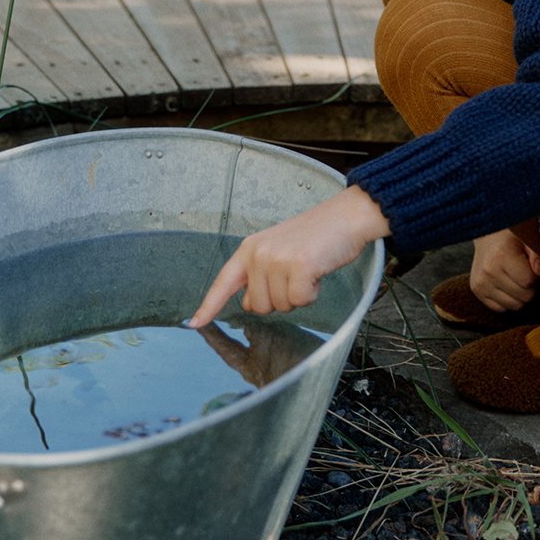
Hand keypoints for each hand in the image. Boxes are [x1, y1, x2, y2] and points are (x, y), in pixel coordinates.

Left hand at [187, 185, 388, 327]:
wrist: (346, 216)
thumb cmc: (316, 236)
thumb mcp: (278, 251)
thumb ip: (259, 276)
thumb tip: (249, 303)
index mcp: (250, 248)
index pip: (223, 282)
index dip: (209, 305)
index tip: (193, 323)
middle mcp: (258, 253)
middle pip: (259, 306)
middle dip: (281, 298)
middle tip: (297, 272)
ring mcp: (277, 259)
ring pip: (280, 306)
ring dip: (298, 295)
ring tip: (308, 269)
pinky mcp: (299, 266)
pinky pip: (300, 301)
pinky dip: (312, 293)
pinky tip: (317, 272)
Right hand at [470, 227, 539, 311]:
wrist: (487, 235)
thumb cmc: (511, 237)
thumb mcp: (527, 239)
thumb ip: (538, 256)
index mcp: (501, 255)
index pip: (529, 282)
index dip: (535, 276)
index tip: (531, 267)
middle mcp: (488, 271)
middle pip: (524, 297)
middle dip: (530, 287)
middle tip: (525, 274)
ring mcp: (481, 283)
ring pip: (515, 306)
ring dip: (520, 296)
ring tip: (516, 279)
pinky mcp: (477, 291)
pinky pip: (501, 308)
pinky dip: (508, 300)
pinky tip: (506, 285)